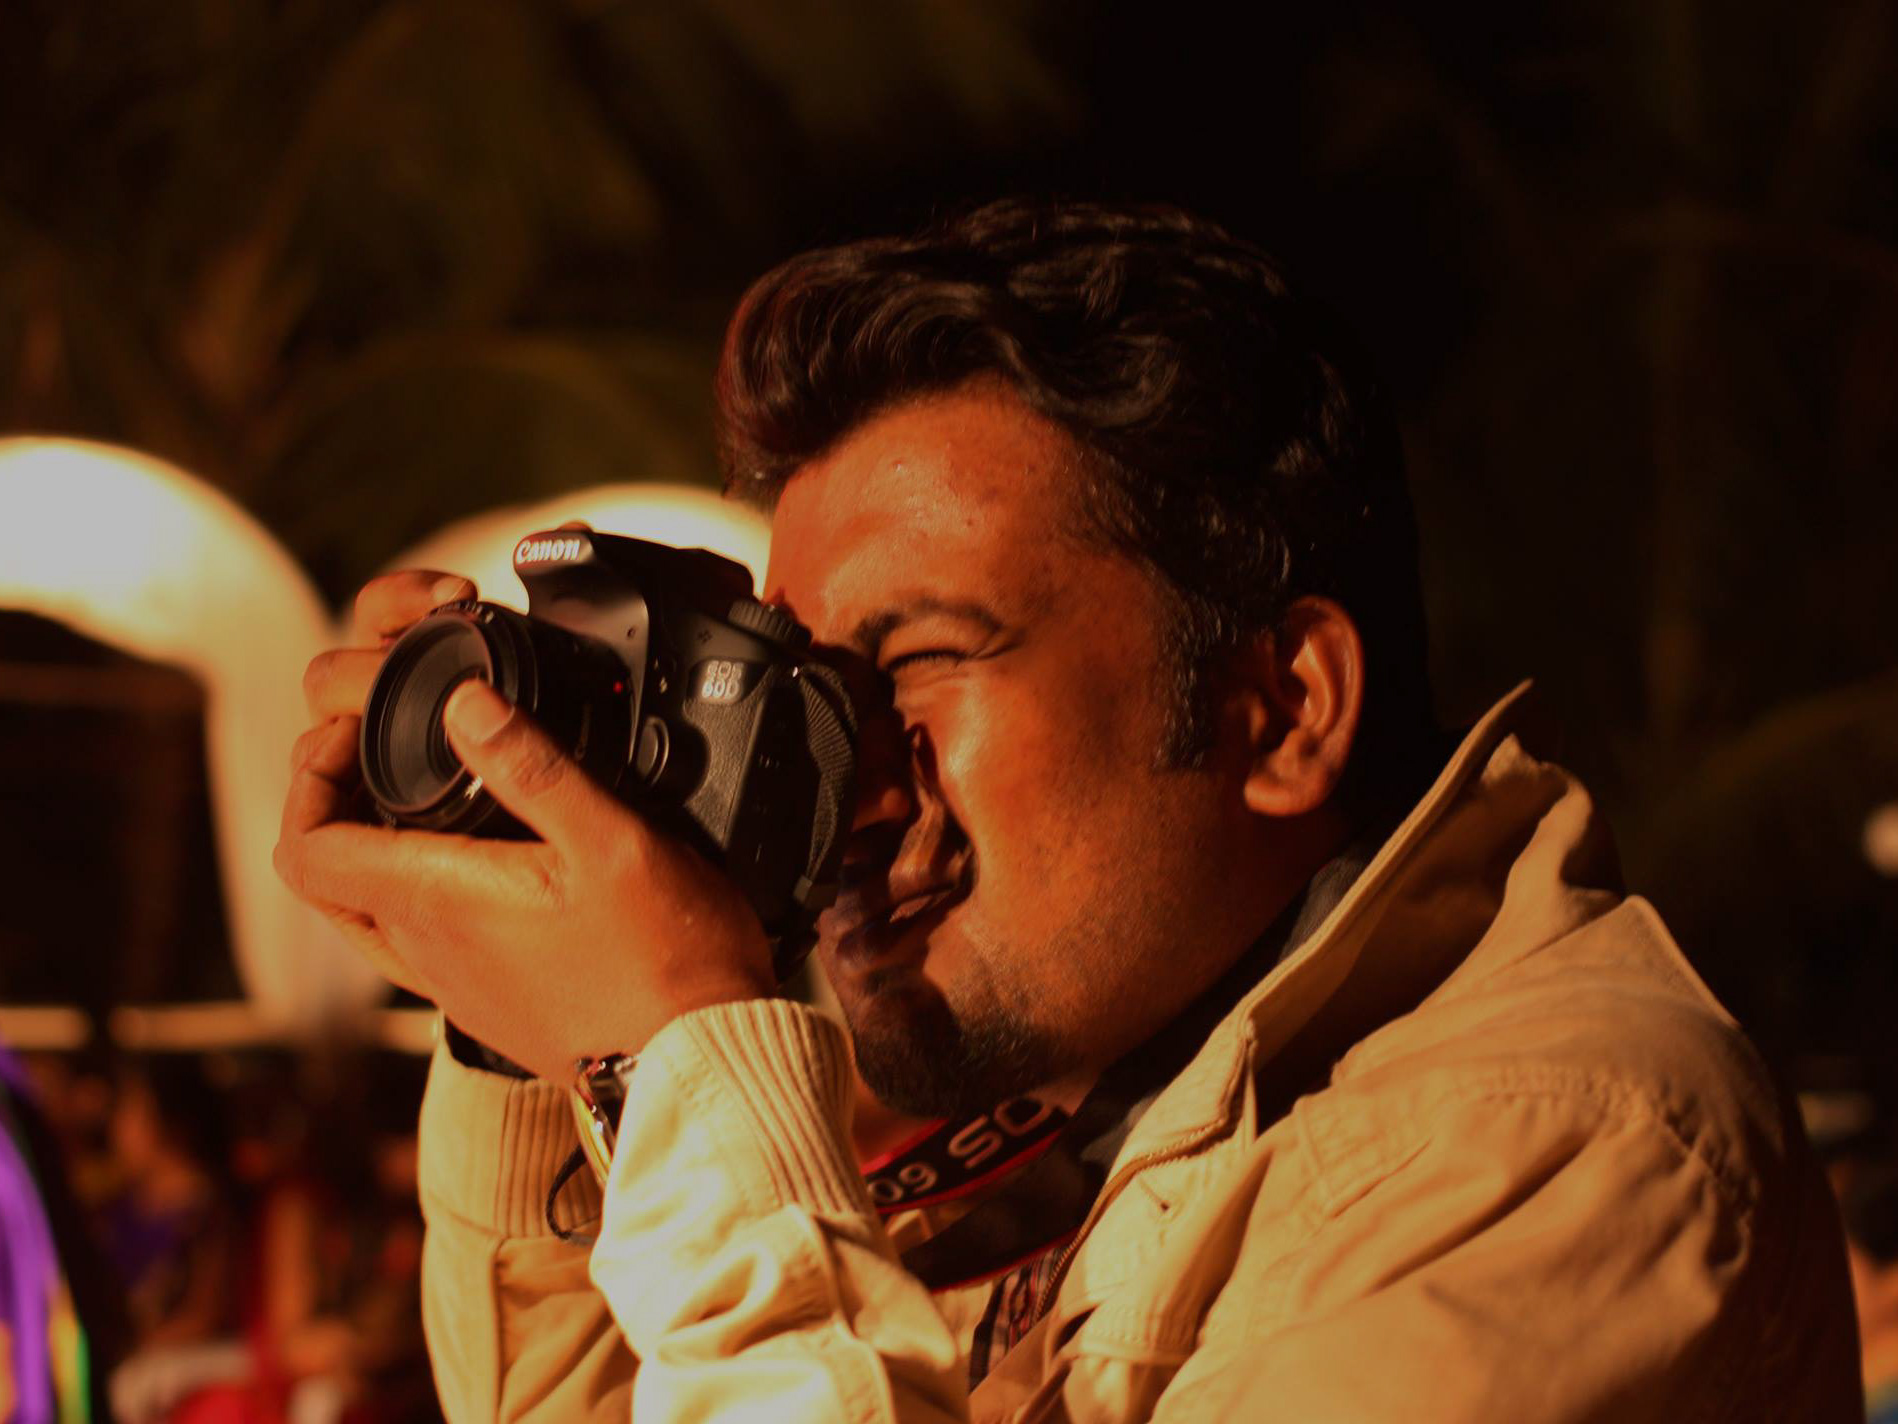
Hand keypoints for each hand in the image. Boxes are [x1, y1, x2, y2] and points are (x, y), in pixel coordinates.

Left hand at [275, 571, 775, 1078]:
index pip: (305, 850)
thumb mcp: (608, 840)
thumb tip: (464, 703)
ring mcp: (453, 984)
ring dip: (370, 848)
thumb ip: (533, 767)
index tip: (359, 734)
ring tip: (420, 798)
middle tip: (376, 753)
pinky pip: (415, 939)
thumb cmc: (664, 957)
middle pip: (324, 878)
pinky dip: (414, 887)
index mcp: (439, 903)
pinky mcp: (486, 1002)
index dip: (309, 780)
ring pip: (366, 910)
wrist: (698, 1055)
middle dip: (330, 804)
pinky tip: (475, 861)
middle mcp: (428, 950)